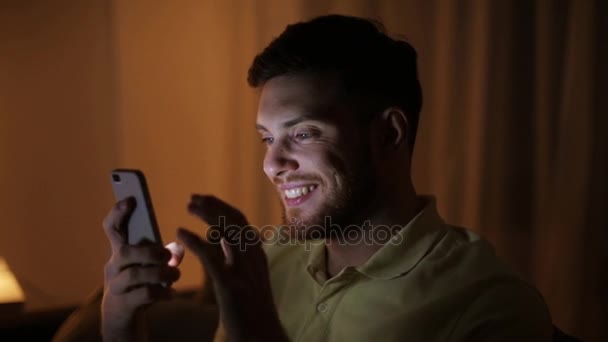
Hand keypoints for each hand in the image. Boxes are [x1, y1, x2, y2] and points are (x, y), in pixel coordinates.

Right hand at [101, 198, 183, 340]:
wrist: (122, 319)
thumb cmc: (138, 286)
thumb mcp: (149, 268)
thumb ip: (163, 256)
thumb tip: (179, 248)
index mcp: (120, 252)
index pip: (113, 229)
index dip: (119, 213)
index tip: (130, 199)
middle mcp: (114, 267)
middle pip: (124, 251)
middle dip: (148, 250)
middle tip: (166, 255)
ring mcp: (116, 286)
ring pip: (133, 274)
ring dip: (158, 272)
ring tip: (176, 273)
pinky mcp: (122, 305)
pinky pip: (142, 295)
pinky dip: (160, 292)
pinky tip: (171, 293)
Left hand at [178, 195, 287, 341]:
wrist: (259, 336)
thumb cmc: (249, 306)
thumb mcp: (243, 274)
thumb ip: (231, 253)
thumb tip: (216, 233)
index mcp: (257, 254)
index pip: (239, 220)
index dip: (220, 206)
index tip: (202, 198)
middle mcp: (253, 258)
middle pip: (234, 221)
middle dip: (213, 206)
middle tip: (191, 199)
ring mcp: (244, 272)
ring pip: (228, 233)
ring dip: (207, 215)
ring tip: (188, 207)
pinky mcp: (231, 287)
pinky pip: (212, 258)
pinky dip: (196, 241)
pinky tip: (181, 233)